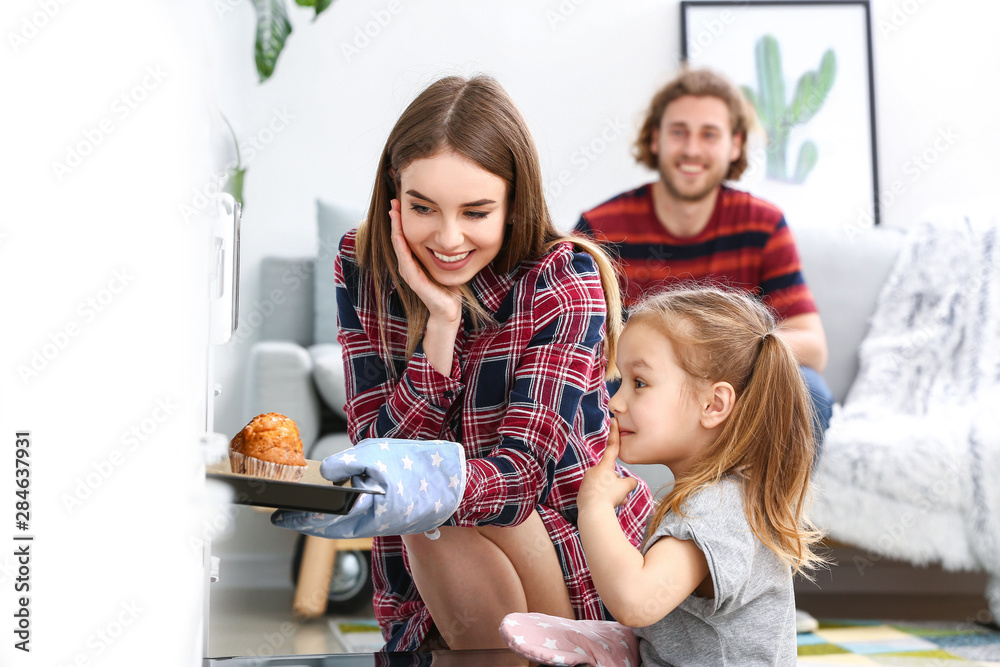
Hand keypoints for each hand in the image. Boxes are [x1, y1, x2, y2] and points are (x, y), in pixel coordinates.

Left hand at [271, 438, 466, 538]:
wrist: (457, 482)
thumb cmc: (418, 467)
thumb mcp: (377, 455)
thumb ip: (346, 463)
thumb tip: (325, 473)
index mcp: (368, 513)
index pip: (324, 521)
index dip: (298, 520)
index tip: (277, 518)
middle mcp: (373, 525)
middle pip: (332, 527)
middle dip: (309, 521)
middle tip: (287, 515)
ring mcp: (383, 524)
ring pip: (346, 524)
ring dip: (326, 518)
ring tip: (309, 508)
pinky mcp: (392, 519)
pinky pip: (361, 520)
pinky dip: (346, 513)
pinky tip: (342, 501)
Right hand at [389, 199, 461, 324]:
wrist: (448, 310)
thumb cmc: (446, 288)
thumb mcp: (442, 264)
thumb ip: (440, 251)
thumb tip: (448, 234)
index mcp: (413, 261)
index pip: (403, 236)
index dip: (401, 220)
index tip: (400, 202)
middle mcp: (407, 266)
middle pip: (398, 237)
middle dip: (395, 219)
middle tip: (394, 201)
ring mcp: (409, 273)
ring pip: (399, 245)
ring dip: (395, 228)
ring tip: (393, 211)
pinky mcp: (414, 280)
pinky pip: (406, 259)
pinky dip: (401, 245)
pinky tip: (398, 234)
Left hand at [578, 420, 638, 511]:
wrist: (593, 513)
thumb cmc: (609, 498)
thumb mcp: (626, 487)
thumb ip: (630, 482)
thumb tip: (629, 482)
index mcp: (603, 466)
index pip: (612, 447)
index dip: (614, 433)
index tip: (613, 420)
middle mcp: (593, 471)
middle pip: (611, 475)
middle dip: (617, 485)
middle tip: (620, 496)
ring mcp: (586, 482)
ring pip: (605, 487)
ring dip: (612, 494)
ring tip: (614, 503)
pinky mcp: (582, 493)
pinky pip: (597, 495)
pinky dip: (603, 500)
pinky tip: (605, 508)